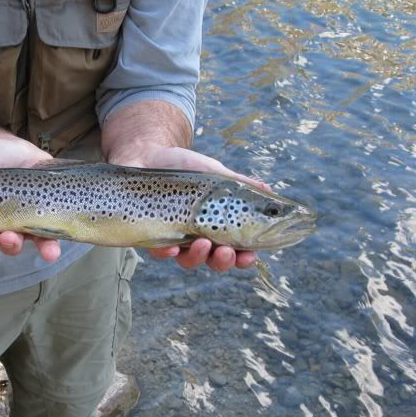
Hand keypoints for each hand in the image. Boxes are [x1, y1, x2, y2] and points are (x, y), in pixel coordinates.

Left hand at [110, 145, 269, 271]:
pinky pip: (159, 252)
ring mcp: (175, 237)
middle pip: (214, 261)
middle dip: (223, 261)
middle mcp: (198, 236)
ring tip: (202, 243)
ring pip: (189, 260)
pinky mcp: (152, 235)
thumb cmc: (184, 167)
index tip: (249, 256)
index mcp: (217, 225)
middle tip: (225, 252)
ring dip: (198, 257)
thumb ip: (239, 184)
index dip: (243, 258)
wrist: (147, 155)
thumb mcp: (215, 173)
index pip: (235, 249)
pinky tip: (172, 247)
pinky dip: (167, 253)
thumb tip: (268, 190)